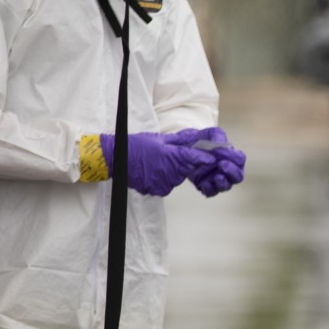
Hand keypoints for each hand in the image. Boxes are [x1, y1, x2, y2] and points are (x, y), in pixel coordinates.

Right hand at [100, 131, 215, 196]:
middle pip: (186, 169)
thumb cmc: (136, 146)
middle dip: (182, 164)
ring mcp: (165, 183)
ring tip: (156, 164)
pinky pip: (166, 186)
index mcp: (174, 156)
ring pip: (176, 178)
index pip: (196, 159)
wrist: (116, 159)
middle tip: (167, 157)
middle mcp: (172, 171)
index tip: (211, 158)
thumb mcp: (159, 138)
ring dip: (171, 173)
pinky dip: (162, 180)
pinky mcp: (157, 190)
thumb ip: (179, 141)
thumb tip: (194, 138)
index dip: (204, 158)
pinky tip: (152, 173)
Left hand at [182, 127, 246, 197]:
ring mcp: (217, 179)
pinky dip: (209, 189)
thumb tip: (221, 145)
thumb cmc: (203, 139)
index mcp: (231, 157)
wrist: (186, 147)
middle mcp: (227, 170)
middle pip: (238, 176)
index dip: (234, 157)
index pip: (240, 159)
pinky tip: (204, 183)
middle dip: (232, 172)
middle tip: (223, 165)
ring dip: (223, 182)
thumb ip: (218, 136)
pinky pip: (211, 192)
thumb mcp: (211, 133)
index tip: (222, 151)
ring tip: (217, 177)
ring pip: (226, 186)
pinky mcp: (205, 185)